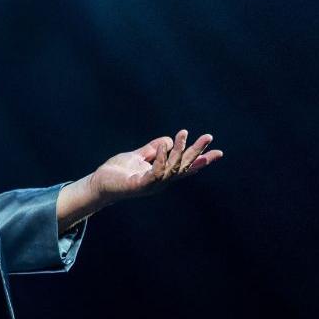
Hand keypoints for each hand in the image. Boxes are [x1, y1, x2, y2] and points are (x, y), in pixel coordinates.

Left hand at [87, 129, 222, 203]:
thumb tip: (168, 139)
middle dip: (197, 151)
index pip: (186, 166)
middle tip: (208, 136)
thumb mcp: (138, 156)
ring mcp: (152, 184)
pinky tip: (163, 147)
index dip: (202, 160)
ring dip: (179, 151)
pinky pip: (155, 172)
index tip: (219, 152)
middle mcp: (161, 181)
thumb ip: (153, 149)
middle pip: (184, 166)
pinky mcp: (140, 185)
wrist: (99, 184)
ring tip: (183, 134)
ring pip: (172, 168)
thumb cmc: (118, 172)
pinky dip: (161, 159)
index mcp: (162, 174)